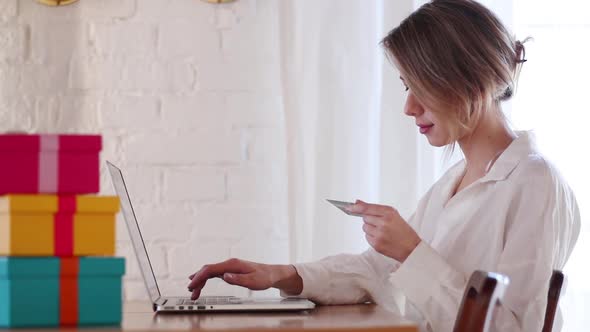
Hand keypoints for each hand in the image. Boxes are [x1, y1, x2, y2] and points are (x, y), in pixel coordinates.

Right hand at [187, 258, 301, 299]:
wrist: (271, 274)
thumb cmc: (264, 277)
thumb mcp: (252, 281)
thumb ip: (238, 279)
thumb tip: (224, 276)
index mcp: (232, 265)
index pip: (211, 269)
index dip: (199, 277)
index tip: (192, 285)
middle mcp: (229, 264)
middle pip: (207, 270)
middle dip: (197, 280)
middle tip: (191, 292)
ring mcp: (229, 266)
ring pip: (210, 272)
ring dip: (200, 280)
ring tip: (193, 292)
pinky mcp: (230, 270)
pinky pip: (214, 273)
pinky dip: (206, 279)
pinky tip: (201, 283)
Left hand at [347, 200, 420, 261]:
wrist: (412, 248)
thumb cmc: (402, 230)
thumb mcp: (393, 215)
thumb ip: (375, 208)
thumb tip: (356, 202)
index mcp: (389, 213)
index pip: (367, 208)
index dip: (356, 207)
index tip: (349, 207)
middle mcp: (384, 223)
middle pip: (365, 217)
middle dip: (369, 219)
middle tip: (380, 223)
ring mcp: (379, 235)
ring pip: (364, 227)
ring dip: (370, 228)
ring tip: (382, 231)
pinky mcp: (376, 245)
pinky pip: (367, 237)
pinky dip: (371, 237)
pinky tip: (382, 238)